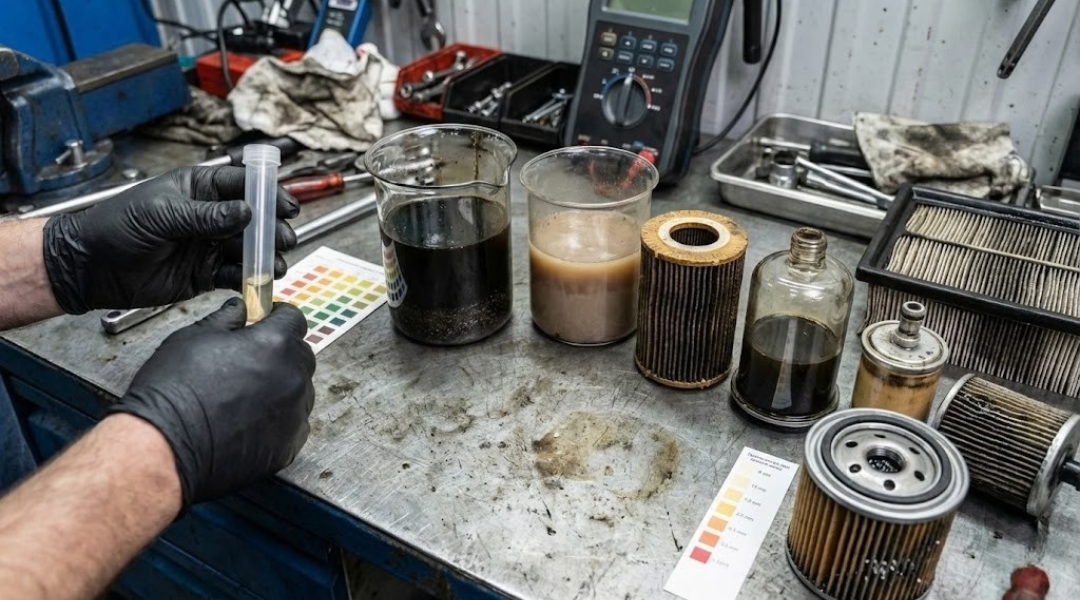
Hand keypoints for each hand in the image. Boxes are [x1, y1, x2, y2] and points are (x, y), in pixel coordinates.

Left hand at [43, 166, 299, 313]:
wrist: (90, 267)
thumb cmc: (116, 227)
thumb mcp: (162, 214)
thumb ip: (206, 215)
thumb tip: (246, 212)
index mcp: (197, 189)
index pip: (242, 185)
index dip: (267, 193)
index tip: (286, 205)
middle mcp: (208, 216)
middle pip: (252, 219)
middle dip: (271, 229)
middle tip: (284, 238)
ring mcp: (207, 245)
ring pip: (247, 249)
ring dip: (264, 256)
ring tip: (275, 264)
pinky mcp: (204, 274)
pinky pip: (234, 275)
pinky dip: (249, 278)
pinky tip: (258, 280)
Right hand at [109, 298, 315, 506]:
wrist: (165, 445)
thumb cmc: (174, 389)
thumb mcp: (194, 337)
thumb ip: (226, 318)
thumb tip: (240, 308)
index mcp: (274, 343)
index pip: (294, 319)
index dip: (278, 317)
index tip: (266, 321)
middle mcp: (293, 377)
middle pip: (300, 355)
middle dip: (281, 352)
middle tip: (251, 360)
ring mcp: (294, 413)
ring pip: (299, 390)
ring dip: (281, 387)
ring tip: (245, 396)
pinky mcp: (288, 446)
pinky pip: (294, 424)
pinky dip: (279, 420)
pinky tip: (250, 421)